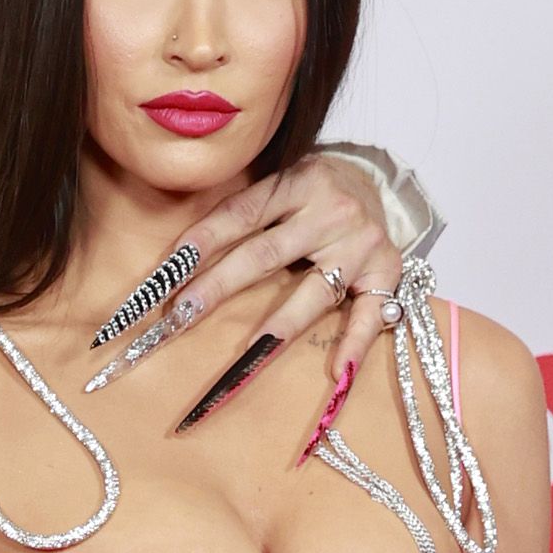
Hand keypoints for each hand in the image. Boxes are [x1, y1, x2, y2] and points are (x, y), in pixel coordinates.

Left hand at [102, 154, 402, 407]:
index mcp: (299, 183)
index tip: (166, 274)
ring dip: (277, 326)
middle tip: (181, 317)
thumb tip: (180, 258)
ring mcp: (361, 244)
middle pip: (266, 255)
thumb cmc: (315, 192)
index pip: (240, 214)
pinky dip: (356, 344)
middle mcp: (331, 212)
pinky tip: (336, 371)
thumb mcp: (282, 183)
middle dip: (219, 287)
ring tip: (247, 354)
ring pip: (313, 292)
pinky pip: (370, 314)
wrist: (380, 181)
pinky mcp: (386, 272)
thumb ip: (244, 212)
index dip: (202, 242)